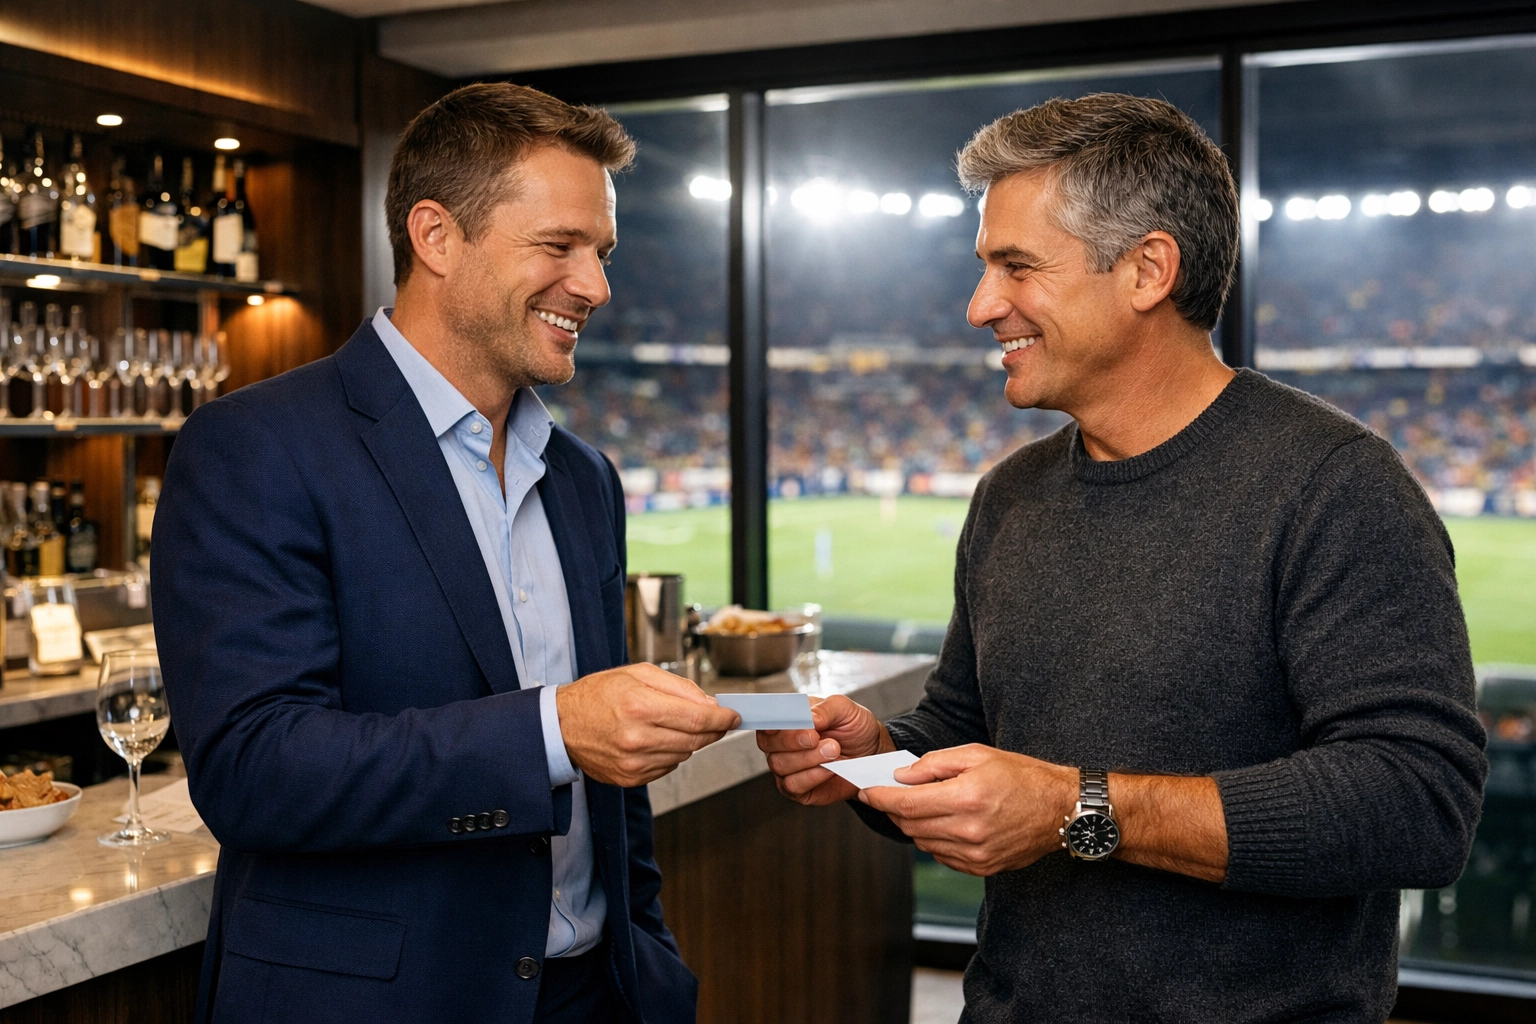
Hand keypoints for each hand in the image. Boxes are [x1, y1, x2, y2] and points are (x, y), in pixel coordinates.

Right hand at [556, 664, 738, 786]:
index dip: (723, 719)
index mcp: (640, 706)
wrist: (561, 725)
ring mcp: (634, 762)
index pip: (698, 719)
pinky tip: (656, 739)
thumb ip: (680, 687)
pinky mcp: (630, 778)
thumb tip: (710, 705)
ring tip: (671, 724)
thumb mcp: (638, 674)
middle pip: (696, 739)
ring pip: (685, 754)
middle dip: (712, 729)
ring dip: (689, 740)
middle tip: (714, 719)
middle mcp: (637, 738)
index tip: (733, 716)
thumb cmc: (598, 695)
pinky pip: (668, 767)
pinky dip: (671, 753)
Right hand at [756, 694, 894, 805]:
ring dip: (807, 758)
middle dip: (791, 740)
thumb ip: (825, 709)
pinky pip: (793, 785)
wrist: (871, 754)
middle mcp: (782, 743)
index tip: (783, 722)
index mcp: (788, 719)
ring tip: (833, 750)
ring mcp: (787, 766)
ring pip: (780, 764)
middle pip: (768, 743)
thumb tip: (809, 718)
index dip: (770, 721)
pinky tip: (829, 768)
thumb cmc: (854, 728)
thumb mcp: (845, 709)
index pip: (766, 718)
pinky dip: (812, 776)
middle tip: (816, 737)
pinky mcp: (797, 788)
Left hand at [859, 744, 1075, 876]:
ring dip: (914, 824)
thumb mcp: (977, 755)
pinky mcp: (982, 868)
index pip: (906, 803)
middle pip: (910, 824)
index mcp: (966, 798)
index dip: (880, 797)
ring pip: (922, 842)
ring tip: (924, 805)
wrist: (1061, 810)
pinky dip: (933, 839)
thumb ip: (934, 765)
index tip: (866, 791)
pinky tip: (944, 822)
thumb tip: (901, 777)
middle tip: (890, 794)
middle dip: (894, 809)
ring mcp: (975, 854)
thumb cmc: (1022, 776)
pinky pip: (941, 856)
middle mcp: (969, 831)